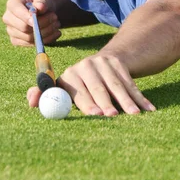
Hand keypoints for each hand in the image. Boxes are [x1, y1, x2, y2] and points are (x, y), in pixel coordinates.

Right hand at [3, 0, 61, 46]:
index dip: (28, 16)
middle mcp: (8, 18)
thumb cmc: (42, 3)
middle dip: (42, 24)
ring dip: (46, 32)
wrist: (45, 12)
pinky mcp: (16, 41)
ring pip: (29, 37)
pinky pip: (31, 44)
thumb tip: (39, 8)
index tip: (40, 17)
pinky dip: (46, 39)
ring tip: (57, 24)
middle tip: (55, 18)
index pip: (17, 11)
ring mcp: (11, 31)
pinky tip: (56, 32)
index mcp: (12, 4)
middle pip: (24, 27)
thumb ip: (42, 2)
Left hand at [27, 53, 155, 115]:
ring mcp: (103, 62)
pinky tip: (148, 109)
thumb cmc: (82, 88)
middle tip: (110, 116)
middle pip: (95, 87)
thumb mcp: (67, 91)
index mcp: (69, 75)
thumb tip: (30, 103)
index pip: (74, 89)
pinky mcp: (118, 63)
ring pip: (115, 85)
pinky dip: (140, 97)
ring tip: (134, 115)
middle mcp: (84, 66)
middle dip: (103, 102)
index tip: (92, 114)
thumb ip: (47, 96)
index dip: (84, 101)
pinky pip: (129, 82)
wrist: (106, 64)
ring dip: (126, 101)